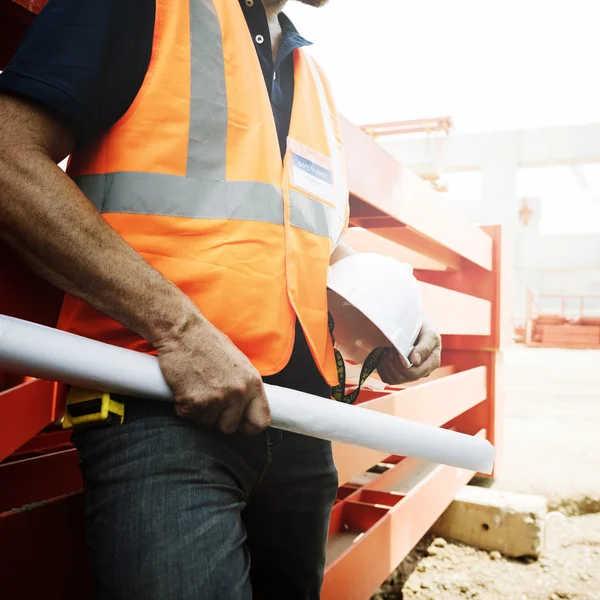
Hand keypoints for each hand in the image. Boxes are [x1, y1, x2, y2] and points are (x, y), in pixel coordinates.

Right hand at [155, 313, 270, 434]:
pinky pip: (187, 417)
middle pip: (229, 427)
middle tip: (209, 398)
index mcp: (253, 383)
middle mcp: (238, 393)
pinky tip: (184, 388)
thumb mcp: (239, 364)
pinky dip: (182, 406)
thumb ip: (245, 387)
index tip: (239, 426)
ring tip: (196, 387)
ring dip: (199, 411)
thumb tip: (247, 409)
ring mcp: (216, 398)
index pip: (260, 421)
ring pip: (206, 423)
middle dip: (217, 418)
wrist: (183, 331)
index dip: (248, 428)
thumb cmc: (209, 344)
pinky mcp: (193, 401)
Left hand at [377, 318, 440, 384]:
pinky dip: (382, 369)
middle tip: (388, 351)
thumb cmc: (424, 328)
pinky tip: (382, 358)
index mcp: (431, 363)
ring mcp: (410, 373)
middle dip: (392, 365)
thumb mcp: (429, 333)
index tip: (395, 351)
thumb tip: (415, 361)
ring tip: (385, 353)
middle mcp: (421, 371)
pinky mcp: (399, 373)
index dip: (402, 366)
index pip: (415, 373)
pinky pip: (388, 378)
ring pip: (394, 380)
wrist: (415, 324)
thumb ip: (425, 346)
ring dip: (386, 367)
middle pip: (404, 378)